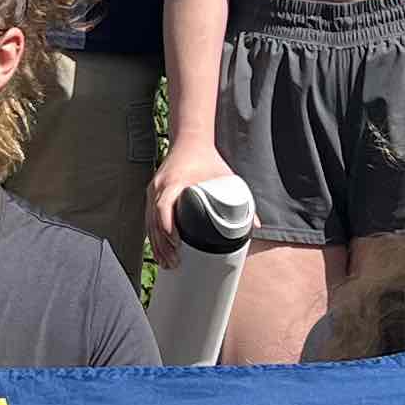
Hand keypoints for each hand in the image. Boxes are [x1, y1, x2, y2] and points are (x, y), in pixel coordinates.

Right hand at [142, 141, 240, 267]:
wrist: (190, 141)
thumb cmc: (208, 159)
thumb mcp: (226, 176)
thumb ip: (242, 200)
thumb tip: (255, 226)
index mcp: (174, 182)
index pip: (164, 206)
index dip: (167, 226)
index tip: (176, 242)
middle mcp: (160, 187)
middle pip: (154, 221)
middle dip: (163, 244)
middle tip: (174, 262)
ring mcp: (153, 190)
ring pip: (149, 223)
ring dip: (156, 244)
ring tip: (166, 263)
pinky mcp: (152, 194)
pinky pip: (149, 218)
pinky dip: (153, 235)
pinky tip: (158, 250)